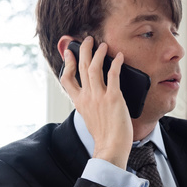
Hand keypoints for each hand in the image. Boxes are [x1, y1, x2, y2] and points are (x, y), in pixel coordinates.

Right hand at [58, 36, 132, 169]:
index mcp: (79, 102)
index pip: (66, 79)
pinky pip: (113, 75)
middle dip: (83, 50)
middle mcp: (87, 97)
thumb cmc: (104, 135)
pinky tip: (119, 56)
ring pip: (94, 68)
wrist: (111, 147)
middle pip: (81, 67)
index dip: (67, 63)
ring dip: (98, 53)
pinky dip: (116, 64)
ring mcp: (99, 97)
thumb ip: (89, 104)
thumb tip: (95, 95)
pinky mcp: (113, 98)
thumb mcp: (90, 117)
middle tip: (87, 39)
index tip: (69, 52)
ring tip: (103, 44)